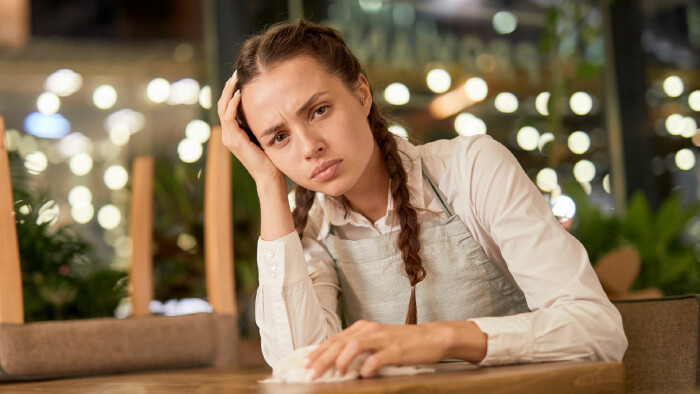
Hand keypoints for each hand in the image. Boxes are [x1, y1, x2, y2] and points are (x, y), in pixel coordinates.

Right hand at [217, 71, 282, 184]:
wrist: (270, 177)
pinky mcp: (235, 141)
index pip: (227, 108)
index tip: (239, 78)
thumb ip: (260, 123)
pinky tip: (238, 94)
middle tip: (236, 73)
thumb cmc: (271, 158)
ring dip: (228, 92)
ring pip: (223, 109)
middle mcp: (228, 135)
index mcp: (234, 134)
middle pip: (222, 105)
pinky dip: (232, 105)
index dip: (231, 92)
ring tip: (235, 79)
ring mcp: (229, 138)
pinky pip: (229, 118)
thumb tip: (268, 105)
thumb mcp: (264, 135)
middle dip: (228, 88)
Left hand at [302, 320, 458, 378]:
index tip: (304, 364)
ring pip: (354, 346)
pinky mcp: (396, 349)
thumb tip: (334, 363)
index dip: (318, 352)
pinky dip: (368, 366)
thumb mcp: (376, 342)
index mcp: (362, 328)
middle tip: (310, 373)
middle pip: (340, 343)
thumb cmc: (402, 342)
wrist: (431, 337)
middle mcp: (369, 330)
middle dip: (322, 358)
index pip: (334, 340)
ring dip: (341, 360)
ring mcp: (382, 339)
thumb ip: (357, 349)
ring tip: (335, 374)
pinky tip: (363, 374)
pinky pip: (378, 357)